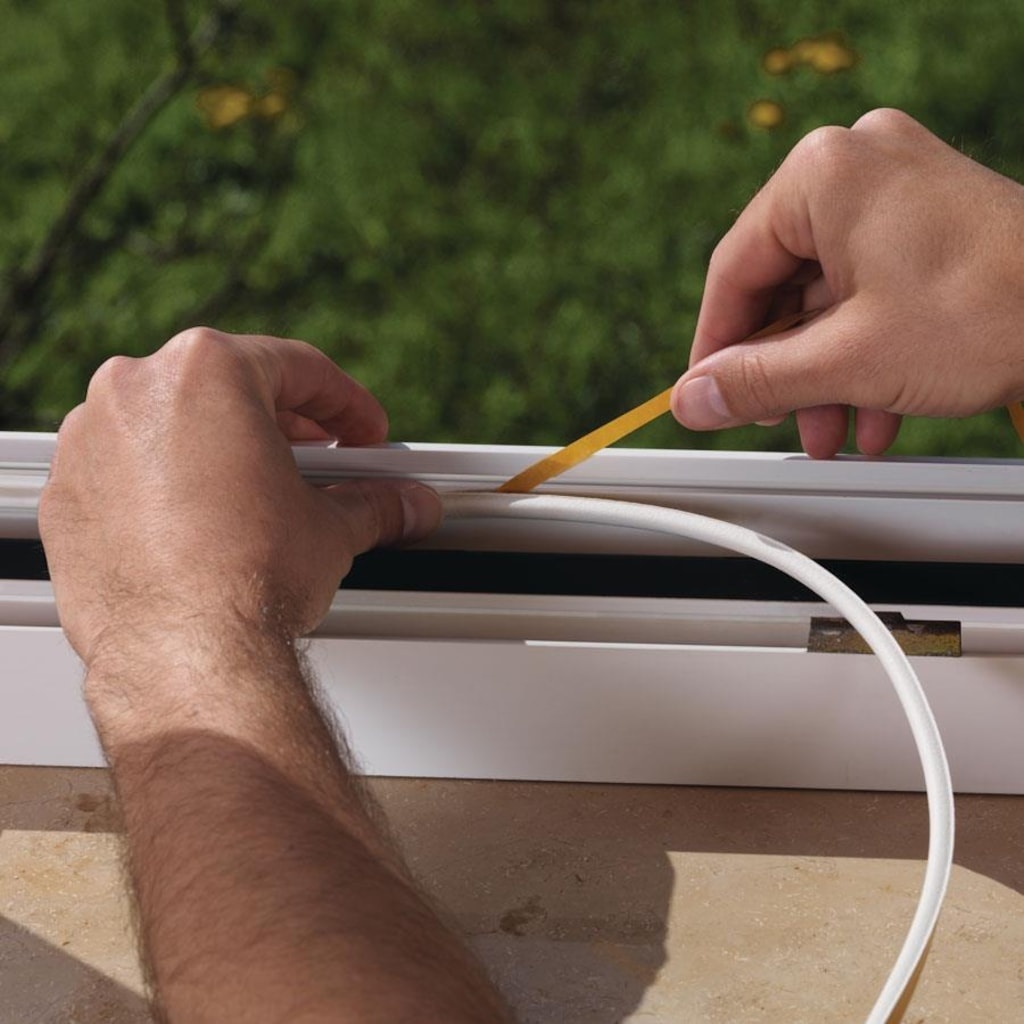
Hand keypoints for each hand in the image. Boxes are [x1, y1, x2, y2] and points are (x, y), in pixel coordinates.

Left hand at [39, 328, 440, 668]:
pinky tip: (199, 527)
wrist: (185, 656)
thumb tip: (402, 504)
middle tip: (320, 462)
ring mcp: (88, 443)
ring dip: (215, 453)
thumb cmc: (247, 579)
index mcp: (206, 372)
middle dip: (281, 426)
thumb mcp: (331, 527)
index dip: (344, 403)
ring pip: (166, 427)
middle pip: (225, 389)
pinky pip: (122, 475)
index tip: (360, 431)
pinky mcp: (61, 497)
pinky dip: (161, 490)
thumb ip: (373, 502)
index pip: (296, 367)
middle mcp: (134, 391)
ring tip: (257, 497)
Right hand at [671, 108, 1023, 457]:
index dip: (715, 346)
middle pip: (784, 286)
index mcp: (824, 175)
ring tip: (835, 428)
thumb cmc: (994, 310)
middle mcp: (859, 167)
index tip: (708, 392)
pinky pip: (872, 287)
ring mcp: (901, 189)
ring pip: (831, 295)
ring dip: (827, 372)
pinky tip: (875, 407)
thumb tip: (693, 399)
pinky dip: (866, 349)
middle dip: (786, 369)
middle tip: (777, 419)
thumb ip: (756, 381)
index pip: (734, 271)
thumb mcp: (848, 360)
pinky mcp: (933, 218)